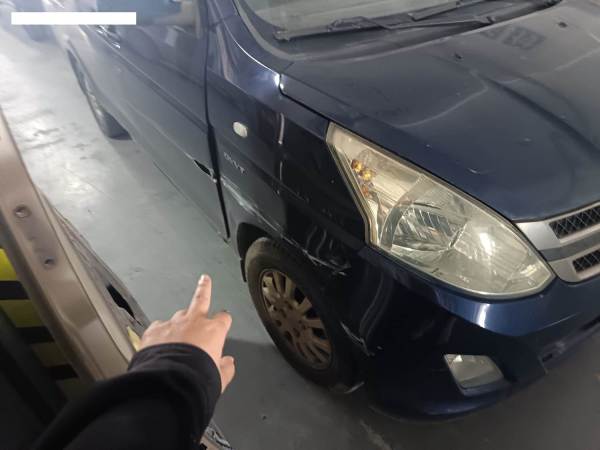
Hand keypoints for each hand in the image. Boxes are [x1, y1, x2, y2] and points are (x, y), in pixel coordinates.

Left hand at [139, 275, 234, 391]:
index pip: (224, 318)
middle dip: (204, 288)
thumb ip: (226, 368)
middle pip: (201, 298)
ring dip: (179, 322)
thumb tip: (229, 364)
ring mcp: (172, 324)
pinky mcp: (154, 331)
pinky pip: (158, 327)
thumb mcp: (219, 378)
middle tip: (205, 280)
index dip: (224, 320)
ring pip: (178, 316)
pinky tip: (158, 343)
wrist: (169, 382)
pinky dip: (159, 334)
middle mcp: (194, 322)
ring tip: (176, 331)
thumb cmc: (196, 379)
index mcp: (214, 331)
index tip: (223, 321)